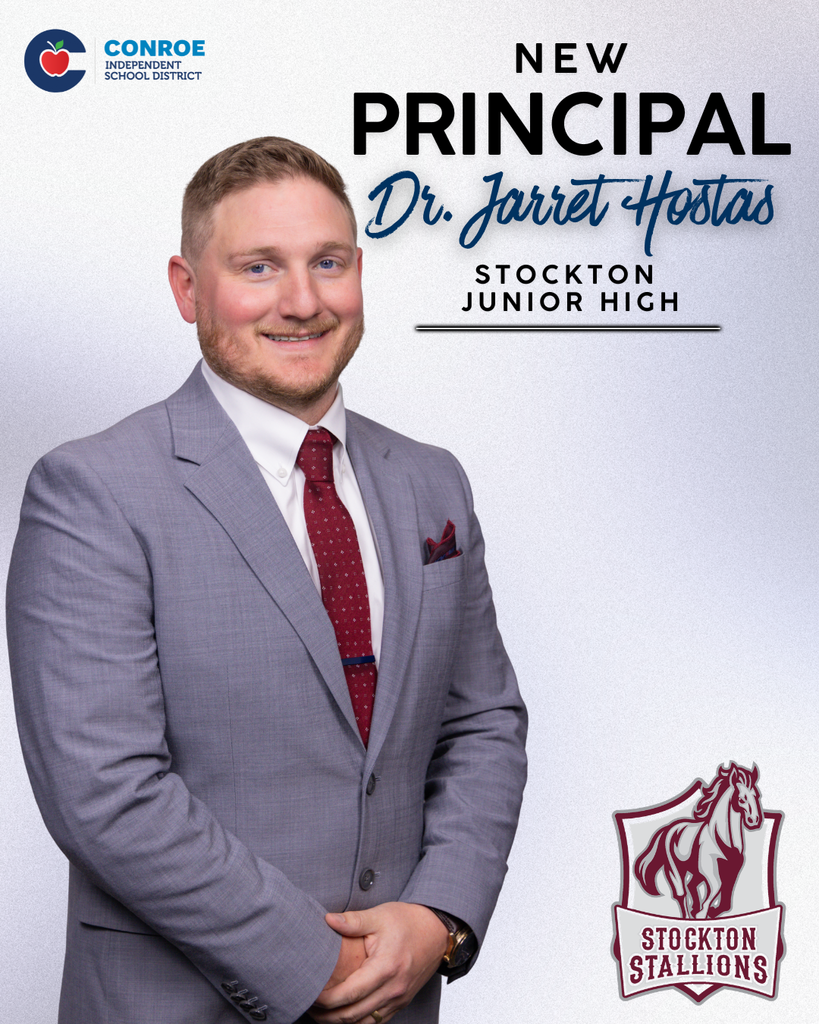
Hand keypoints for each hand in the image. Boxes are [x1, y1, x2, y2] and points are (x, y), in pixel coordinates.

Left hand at [309, 902, 448, 1023]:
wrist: (437, 931)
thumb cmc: (409, 921)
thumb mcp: (379, 916)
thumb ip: (353, 921)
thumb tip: (328, 919)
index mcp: (386, 967)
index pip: (350, 994)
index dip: (327, 999)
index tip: (311, 994)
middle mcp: (393, 988)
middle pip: (353, 1015)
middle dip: (327, 1015)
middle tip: (309, 1006)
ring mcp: (398, 998)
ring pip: (364, 1023)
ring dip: (341, 1022)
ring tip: (322, 1013)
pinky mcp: (401, 1002)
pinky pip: (377, 1021)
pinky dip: (358, 1021)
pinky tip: (344, 1014)